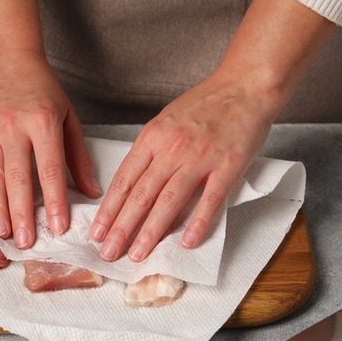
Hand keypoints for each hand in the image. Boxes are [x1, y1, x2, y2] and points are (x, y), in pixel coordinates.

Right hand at [0, 49, 100, 248]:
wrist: (5, 59)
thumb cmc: (42, 90)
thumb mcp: (68, 116)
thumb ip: (78, 156)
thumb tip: (92, 193)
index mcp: (42, 123)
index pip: (51, 169)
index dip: (55, 201)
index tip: (59, 227)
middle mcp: (13, 128)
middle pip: (17, 178)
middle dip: (22, 214)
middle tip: (26, 242)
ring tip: (4, 235)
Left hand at [89, 70, 272, 261]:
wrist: (244, 86)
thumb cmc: (206, 104)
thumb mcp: (166, 120)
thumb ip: (151, 151)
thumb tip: (135, 184)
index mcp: (153, 137)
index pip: (124, 180)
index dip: (108, 210)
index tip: (97, 232)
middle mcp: (172, 148)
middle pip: (141, 194)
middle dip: (121, 228)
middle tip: (108, 252)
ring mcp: (200, 158)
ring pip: (169, 201)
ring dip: (150, 231)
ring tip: (137, 254)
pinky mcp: (227, 167)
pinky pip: (210, 200)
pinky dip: (198, 223)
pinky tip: (187, 242)